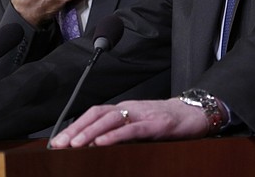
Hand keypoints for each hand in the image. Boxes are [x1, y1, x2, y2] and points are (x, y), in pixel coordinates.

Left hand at [49, 98, 210, 148]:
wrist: (195, 113)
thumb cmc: (168, 122)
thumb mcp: (140, 126)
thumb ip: (121, 132)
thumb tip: (95, 146)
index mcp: (126, 109)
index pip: (95, 114)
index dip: (75, 125)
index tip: (58, 141)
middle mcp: (131, 108)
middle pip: (98, 114)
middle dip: (76, 129)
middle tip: (59, 144)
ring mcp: (144, 114)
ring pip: (112, 119)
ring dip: (91, 131)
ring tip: (75, 144)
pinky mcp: (157, 124)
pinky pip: (132, 129)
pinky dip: (115, 135)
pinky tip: (102, 142)